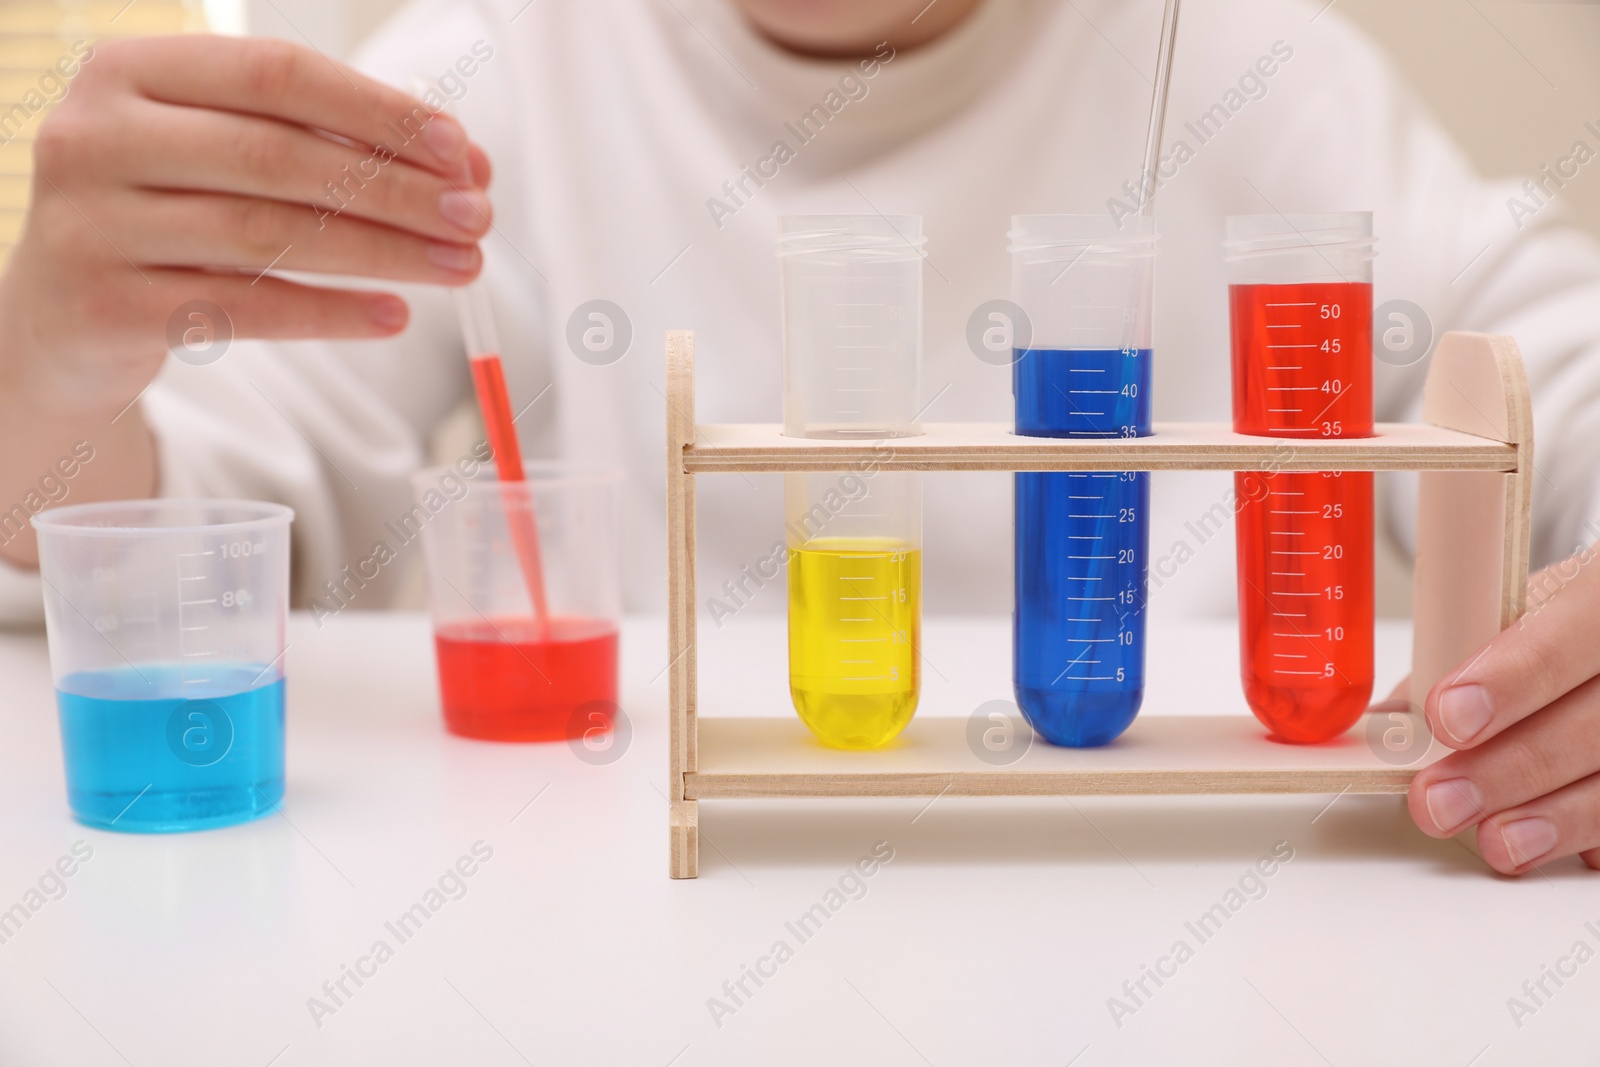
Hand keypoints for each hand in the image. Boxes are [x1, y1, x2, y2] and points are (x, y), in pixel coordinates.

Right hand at [0, 35, 490, 565]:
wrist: (62, 319)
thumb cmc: (166, 219)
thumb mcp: (219, 157)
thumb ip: (322, 147)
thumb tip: (461, 167)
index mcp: (130, 72)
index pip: (277, 76)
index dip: (377, 110)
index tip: (460, 149)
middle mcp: (98, 137)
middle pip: (281, 158)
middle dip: (397, 190)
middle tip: (477, 218)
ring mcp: (94, 224)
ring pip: (269, 235)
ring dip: (383, 253)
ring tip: (459, 266)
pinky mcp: (108, 307)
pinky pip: (247, 309)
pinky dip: (331, 314)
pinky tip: (393, 316)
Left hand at [1406, 545, 1599, 873]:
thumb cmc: (1556, 625)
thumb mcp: (1513, 615)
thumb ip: (1455, 658)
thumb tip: (1388, 721)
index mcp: (1599, 593)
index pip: (1570, 633)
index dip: (1511, 679)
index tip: (1448, 717)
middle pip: (1593, 718)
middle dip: (1511, 767)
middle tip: (1440, 800)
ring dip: (1553, 816)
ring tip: (1494, 841)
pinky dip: (1587, 831)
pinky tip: (1545, 843)